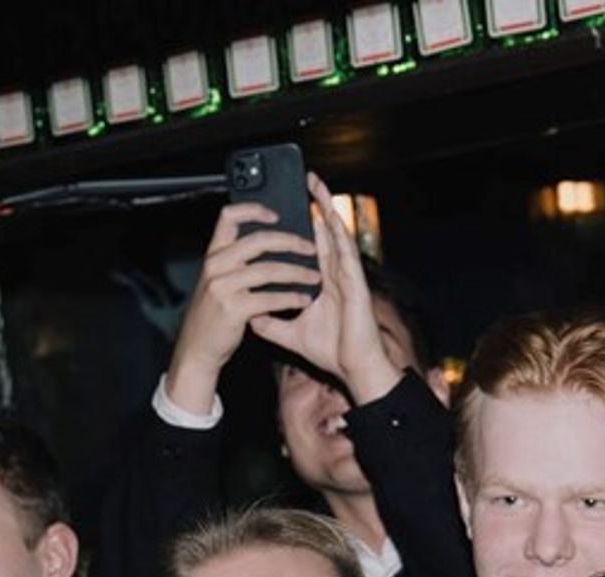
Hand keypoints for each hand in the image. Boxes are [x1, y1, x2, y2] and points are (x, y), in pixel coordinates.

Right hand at [163, 201, 319, 415]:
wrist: (197, 349)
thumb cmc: (212, 316)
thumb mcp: (217, 281)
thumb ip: (235, 262)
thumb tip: (270, 245)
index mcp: (213, 255)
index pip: (229, 217)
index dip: (254, 210)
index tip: (277, 215)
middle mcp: (215, 266)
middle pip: (258, 240)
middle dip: (290, 242)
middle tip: (310, 247)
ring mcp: (222, 287)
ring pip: (269, 270)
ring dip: (297, 273)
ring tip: (314, 277)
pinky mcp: (233, 309)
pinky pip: (270, 298)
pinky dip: (291, 298)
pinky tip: (302, 299)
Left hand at [250, 174, 399, 405]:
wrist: (352, 368)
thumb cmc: (331, 350)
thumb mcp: (290, 333)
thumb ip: (271, 323)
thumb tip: (249, 315)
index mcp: (324, 281)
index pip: (312, 245)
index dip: (303, 223)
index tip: (290, 206)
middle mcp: (336, 274)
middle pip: (325, 231)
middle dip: (316, 205)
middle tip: (306, 180)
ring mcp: (347, 276)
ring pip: (336, 234)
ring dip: (327, 209)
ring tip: (316, 186)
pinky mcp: (355, 284)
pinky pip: (346, 253)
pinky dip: (337, 233)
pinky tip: (329, 216)